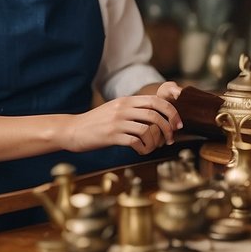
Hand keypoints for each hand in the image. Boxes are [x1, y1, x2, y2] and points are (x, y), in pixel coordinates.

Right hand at [65, 92, 181, 154]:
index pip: (156, 100)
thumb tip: (157, 116)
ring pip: (147, 129)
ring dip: (156, 141)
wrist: (73, 130)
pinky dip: (144, 148)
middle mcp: (123, 108)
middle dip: (168, 127)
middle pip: (155, 114)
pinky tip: (141, 151)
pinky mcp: (111, 136)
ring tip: (154, 147)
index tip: (177, 124)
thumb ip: (133, 109)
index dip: (171, 111)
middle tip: (170, 138)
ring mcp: (117, 122)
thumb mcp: (115, 109)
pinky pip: (135, 142)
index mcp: (126, 100)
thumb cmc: (96, 122)